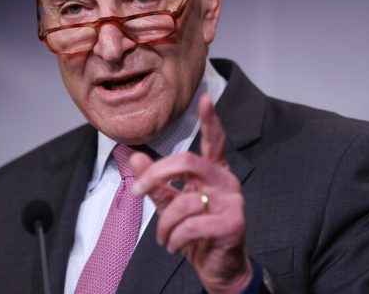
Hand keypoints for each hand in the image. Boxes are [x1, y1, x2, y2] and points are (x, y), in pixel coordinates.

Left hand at [129, 94, 252, 293]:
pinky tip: (175, 247)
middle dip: (156, 174)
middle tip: (137, 190)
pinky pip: (190, 226)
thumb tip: (135, 156)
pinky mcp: (232, 224)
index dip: (210, 119)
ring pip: (183, 201)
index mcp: (214, 172)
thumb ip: (156, 183)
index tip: (205, 98)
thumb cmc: (198, 235)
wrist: (219, 269)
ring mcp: (232, 202)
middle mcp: (226, 181)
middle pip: (187, 161)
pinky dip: (174, 240)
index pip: (214, 141)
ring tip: (164, 239)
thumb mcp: (172, 206)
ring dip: (164, 225)